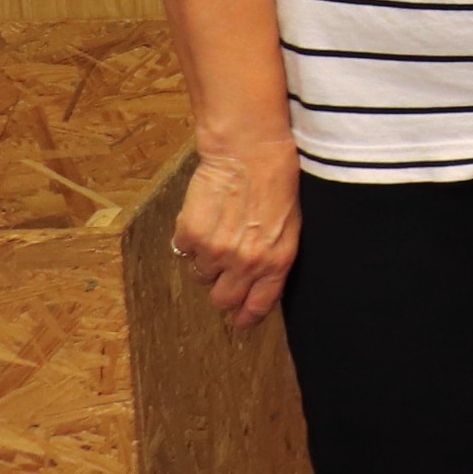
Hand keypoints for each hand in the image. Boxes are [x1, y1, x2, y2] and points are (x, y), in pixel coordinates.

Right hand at [174, 137, 300, 330]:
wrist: (250, 152)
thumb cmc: (276, 183)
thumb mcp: (290, 226)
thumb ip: (273, 258)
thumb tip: (258, 283)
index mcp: (277, 261)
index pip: (258, 305)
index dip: (246, 316)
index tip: (240, 321)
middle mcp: (246, 263)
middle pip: (222, 300)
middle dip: (221, 289)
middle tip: (222, 271)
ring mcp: (216, 251)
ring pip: (200, 274)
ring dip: (205, 259)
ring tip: (217, 230)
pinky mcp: (190, 235)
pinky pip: (183, 250)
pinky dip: (189, 238)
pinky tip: (204, 217)